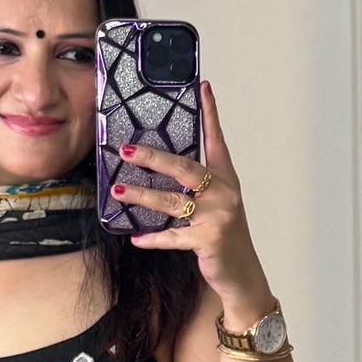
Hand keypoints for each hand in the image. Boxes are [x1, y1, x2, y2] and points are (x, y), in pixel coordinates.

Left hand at [123, 84, 272, 323]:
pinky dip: (153, 238)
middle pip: (185, 168)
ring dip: (143, 196)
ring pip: (173, 202)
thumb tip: (160, 167)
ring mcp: (217, 217)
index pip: (216, 140)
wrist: (242, 273)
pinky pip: (173, 237)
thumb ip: (196, 186)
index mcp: (226, 179)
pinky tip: (136, 237)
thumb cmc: (224, 235)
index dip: (210, 114)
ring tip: (120, 191)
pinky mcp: (208, 240)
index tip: (203, 88)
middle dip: (153, 158)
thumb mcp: (216, 204)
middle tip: (127, 150)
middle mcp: (224, 193)